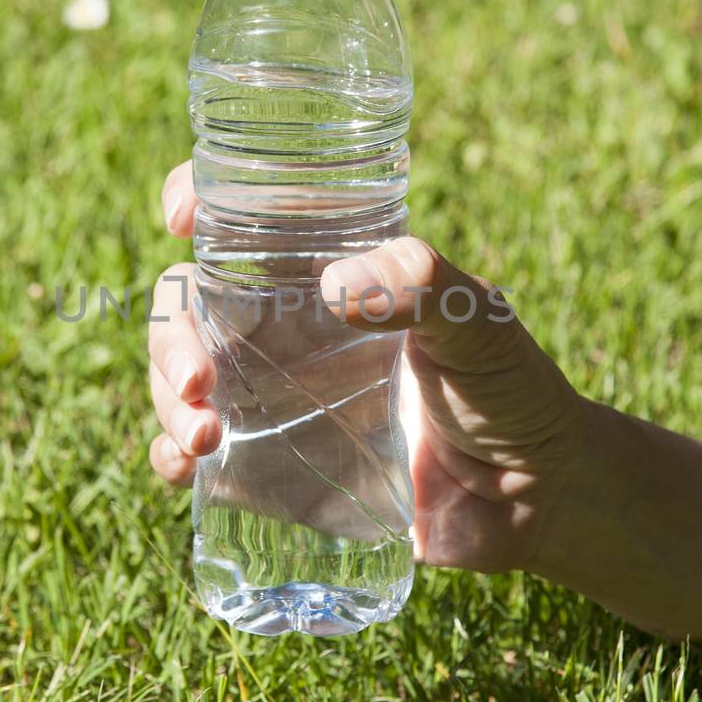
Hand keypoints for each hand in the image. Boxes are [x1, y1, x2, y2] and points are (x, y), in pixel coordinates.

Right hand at [148, 161, 584, 574]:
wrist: (535, 500)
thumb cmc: (511, 390)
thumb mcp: (481, 324)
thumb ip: (427, 287)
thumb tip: (336, 284)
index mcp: (328, 275)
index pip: (245, 221)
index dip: (199, 202)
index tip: (181, 216)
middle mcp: (287, 331)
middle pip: (190, 309)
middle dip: (172, 338)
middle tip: (198, 382)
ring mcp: (274, 400)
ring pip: (181, 380)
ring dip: (167, 400)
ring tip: (202, 439)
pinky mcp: (272, 468)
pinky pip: (197, 457)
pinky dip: (173, 457)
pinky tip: (185, 467)